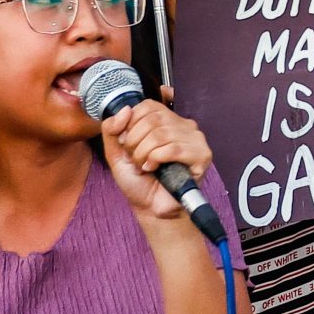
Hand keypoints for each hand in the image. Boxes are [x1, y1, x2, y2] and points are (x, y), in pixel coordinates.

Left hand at [97, 99, 216, 227]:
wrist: (150, 207)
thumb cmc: (138, 180)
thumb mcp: (115, 152)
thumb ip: (112, 128)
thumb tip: (125, 110)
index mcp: (165, 120)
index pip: (147, 106)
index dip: (131, 125)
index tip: (128, 144)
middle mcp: (182, 125)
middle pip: (152, 119)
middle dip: (135, 143)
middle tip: (136, 160)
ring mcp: (195, 139)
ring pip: (161, 134)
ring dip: (144, 154)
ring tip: (145, 166)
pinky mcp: (202, 155)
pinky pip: (173, 149)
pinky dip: (156, 160)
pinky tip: (154, 169)